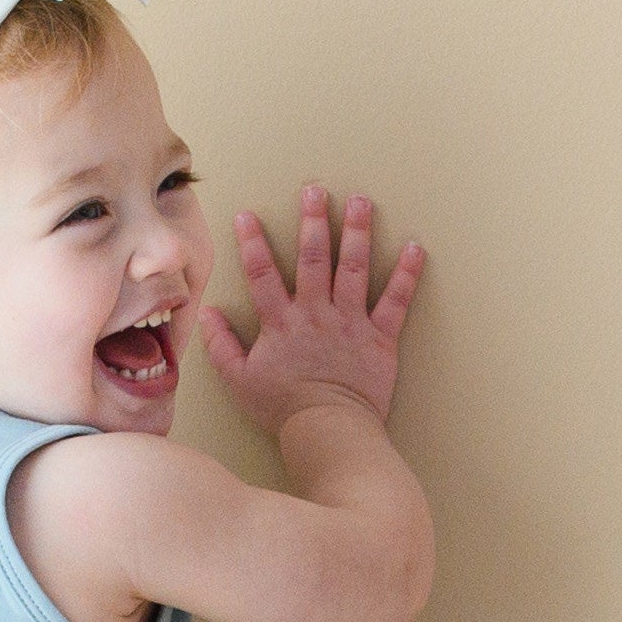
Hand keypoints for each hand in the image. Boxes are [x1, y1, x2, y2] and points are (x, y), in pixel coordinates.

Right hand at [198, 186, 424, 435]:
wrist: (329, 431)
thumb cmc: (283, 409)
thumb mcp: (240, 380)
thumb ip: (221, 345)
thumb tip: (206, 313)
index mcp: (281, 323)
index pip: (262, 275)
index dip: (253, 243)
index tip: (247, 215)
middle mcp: (315, 314)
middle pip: (313, 258)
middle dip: (313, 221)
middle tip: (315, 190)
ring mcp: (350, 322)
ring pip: (354, 268)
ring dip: (358, 232)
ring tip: (361, 202)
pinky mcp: (380, 338)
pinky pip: (396, 301)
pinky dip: (407, 275)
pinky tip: (414, 248)